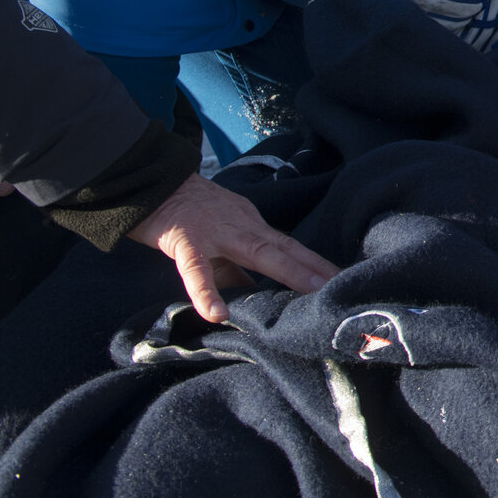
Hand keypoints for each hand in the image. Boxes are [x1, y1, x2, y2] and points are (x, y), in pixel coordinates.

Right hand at [128, 175, 339, 323]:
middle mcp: (243, 227)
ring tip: (310, 290)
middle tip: (342, 283)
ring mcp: (217, 233)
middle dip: (314, 267)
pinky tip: (217, 313)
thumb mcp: (223, 242)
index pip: (291, 247)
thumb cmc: (191, 217)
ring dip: (287, 270)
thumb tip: (257, 299)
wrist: (156, 184)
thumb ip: (239, 272)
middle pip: (285, 248)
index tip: (341, 279)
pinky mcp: (186, 241)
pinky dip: (206, 291)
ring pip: (257, 252)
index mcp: (253, 228)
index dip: (316, 264)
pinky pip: (196, 269)